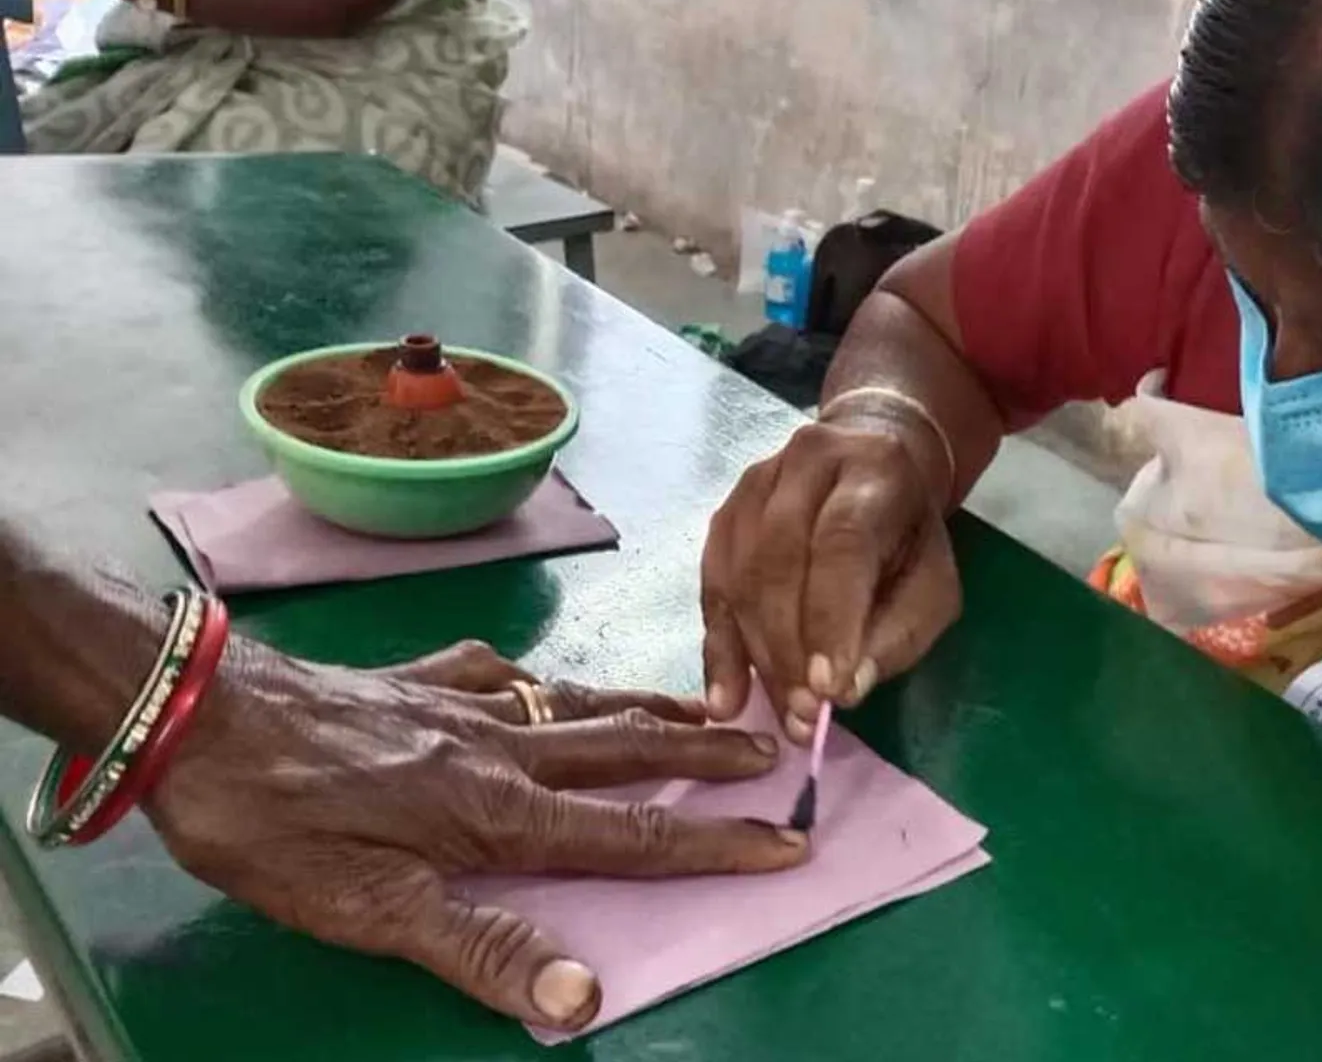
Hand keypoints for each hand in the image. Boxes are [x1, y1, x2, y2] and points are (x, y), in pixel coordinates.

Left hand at [144, 639, 806, 1030]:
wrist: (192, 712)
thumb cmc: (277, 823)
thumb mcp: (369, 910)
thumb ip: (481, 949)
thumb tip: (586, 992)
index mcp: (499, 811)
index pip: (631, 835)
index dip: (712, 844)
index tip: (784, 840)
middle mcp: (498, 747)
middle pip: (625, 749)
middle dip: (704, 752)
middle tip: (772, 744)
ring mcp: (458, 702)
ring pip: (577, 702)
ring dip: (648, 706)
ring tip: (700, 701)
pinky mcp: (415, 678)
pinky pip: (501, 673)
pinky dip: (542, 680)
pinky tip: (534, 680)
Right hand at [701, 420, 960, 743]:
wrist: (871, 464)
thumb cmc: (910, 537)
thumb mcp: (934, 584)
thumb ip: (899, 634)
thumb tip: (843, 692)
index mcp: (872, 469)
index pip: (840, 543)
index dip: (830, 618)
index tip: (828, 689)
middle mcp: (805, 462)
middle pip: (778, 562)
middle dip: (789, 650)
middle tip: (805, 715)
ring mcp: (754, 485)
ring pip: (739, 578)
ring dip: (758, 657)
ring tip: (783, 715)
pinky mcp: (724, 515)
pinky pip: (713, 589)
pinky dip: (720, 648)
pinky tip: (726, 698)